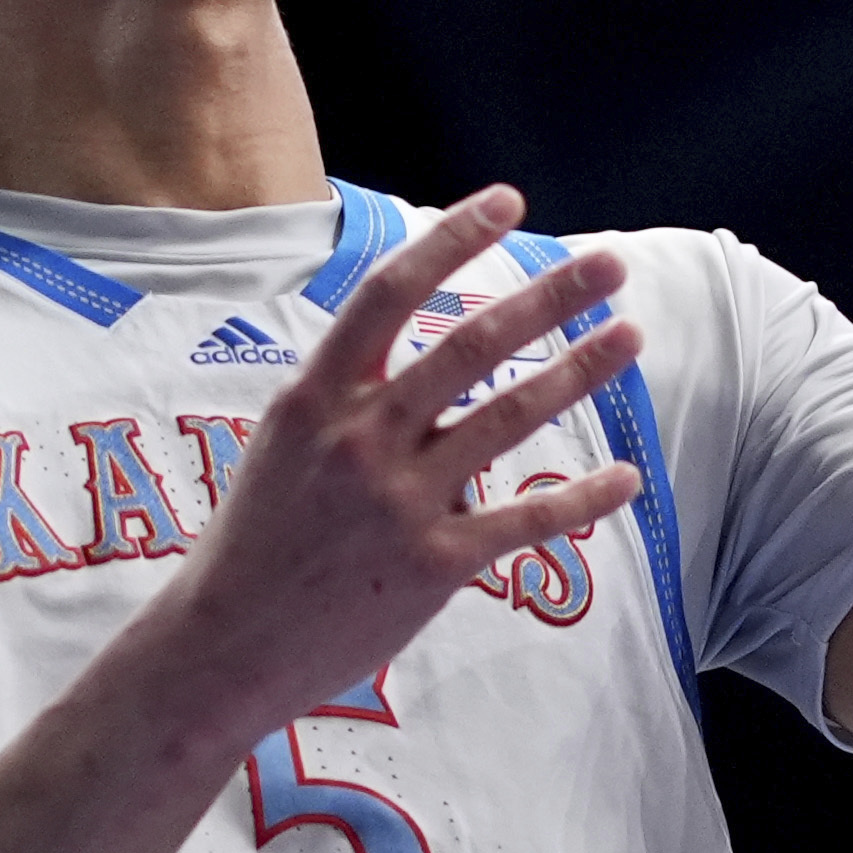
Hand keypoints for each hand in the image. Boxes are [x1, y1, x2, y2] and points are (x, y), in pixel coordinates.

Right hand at [154, 185, 642, 735]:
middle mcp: (361, 438)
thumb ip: (343, 401)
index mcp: (316, 397)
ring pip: (511, 417)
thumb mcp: (281, 447)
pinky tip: (624, 476)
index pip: (390, 293)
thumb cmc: (252, 547)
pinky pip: (527, 520)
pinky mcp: (435, 563)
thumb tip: (407, 366)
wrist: (222, 648)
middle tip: (609, 265)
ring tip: (630, 337)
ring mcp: (400, 501)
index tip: (507, 203)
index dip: (453, 239)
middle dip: (551, 296)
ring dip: (581, 370)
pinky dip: (584, 497)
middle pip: (472, 343)